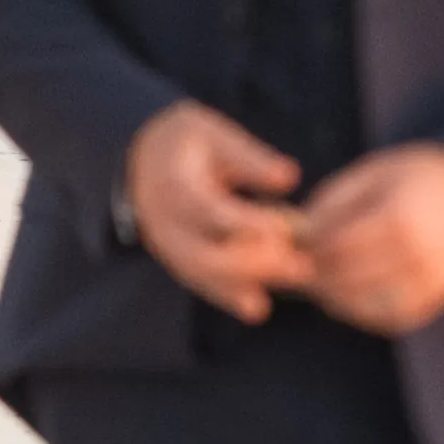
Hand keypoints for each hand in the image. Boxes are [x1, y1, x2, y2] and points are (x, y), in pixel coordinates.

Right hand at [125, 102, 313, 322]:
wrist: (141, 159)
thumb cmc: (188, 141)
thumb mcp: (215, 134)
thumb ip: (250, 158)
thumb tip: (290, 178)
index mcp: (173, 184)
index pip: (210, 211)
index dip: (248, 223)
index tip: (288, 229)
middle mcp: (163, 221)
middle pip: (204, 254)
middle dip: (254, 265)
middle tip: (303, 267)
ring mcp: (165, 245)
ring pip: (201, 274)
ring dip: (244, 286)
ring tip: (286, 286)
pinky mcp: (173, 259)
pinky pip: (198, 282)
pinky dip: (227, 296)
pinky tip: (257, 309)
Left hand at [302, 144, 443, 333]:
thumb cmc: (409, 182)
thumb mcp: (371, 175)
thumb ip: (333, 202)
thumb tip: (298, 232)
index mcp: (400, 217)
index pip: (338, 245)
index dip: (311, 247)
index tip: (296, 244)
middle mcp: (419, 254)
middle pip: (348, 276)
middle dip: (317, 273)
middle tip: (298, 267)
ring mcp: (430, 282)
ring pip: (364, 303)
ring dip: (334, 296)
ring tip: (318, 281)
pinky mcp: (434, 301)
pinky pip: (388, 318)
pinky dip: (360, 312)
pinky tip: (344, 297)